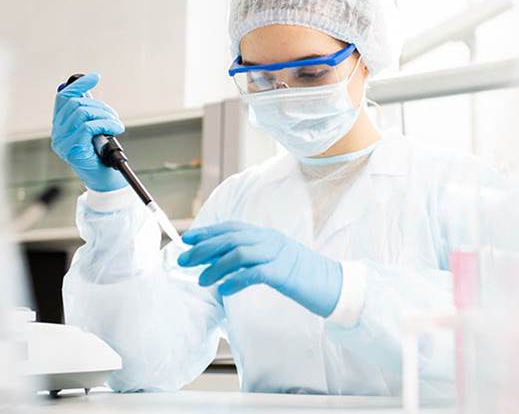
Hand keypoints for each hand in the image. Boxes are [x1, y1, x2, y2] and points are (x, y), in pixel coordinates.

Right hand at [51, 73, 126, 191]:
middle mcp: (57, 134)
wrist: (105, 181)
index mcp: (61, 126)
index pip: (63, 98)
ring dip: (105, 115)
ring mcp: (62, 142)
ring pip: (82, 113)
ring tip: (116, 124)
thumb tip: (86, 91)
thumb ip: (89, 114)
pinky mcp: (72, 149)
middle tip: (113, 117)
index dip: (79, 85)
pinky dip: (106, 124)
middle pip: (75, 104)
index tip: (95, 77)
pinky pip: (88, 126)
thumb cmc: (101, 156)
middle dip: (100, 106)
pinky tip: (116, 129)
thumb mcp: (95, 131)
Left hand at [178, 222, 342, 316]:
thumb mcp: (276, 261)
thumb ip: (254, 258)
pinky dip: (235, 280)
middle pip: (231, 238)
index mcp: (268, 235)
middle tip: (183, 261)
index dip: (208, 232)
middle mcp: (271, 240)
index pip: (232, 228)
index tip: (187, 240)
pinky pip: (254, 273)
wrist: (334, 285)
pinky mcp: (284, 273)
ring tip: (202, 280)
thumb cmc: (303, 277)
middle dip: (203, 248)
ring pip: (239, 253)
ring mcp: (278, 255)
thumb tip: (223, 264)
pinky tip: (223, 290)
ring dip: (215, 266)